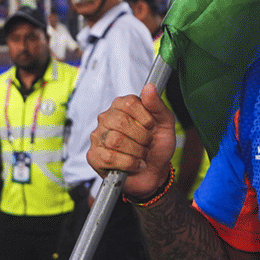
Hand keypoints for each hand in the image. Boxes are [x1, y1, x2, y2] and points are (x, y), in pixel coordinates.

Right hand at [87, 84, 177, 199]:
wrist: (154, 172)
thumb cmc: (157, 146)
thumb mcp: (165, 124)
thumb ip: (158, 105)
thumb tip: (149, 87)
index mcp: (122, 106)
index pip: (129, 102)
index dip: (145, 118)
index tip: (152, 127)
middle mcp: (106, 118)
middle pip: (120, 122)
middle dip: (142, 137)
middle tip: (147, 143)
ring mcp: (97, 137)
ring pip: (115, 140)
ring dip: (136, 152)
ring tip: (141, 155)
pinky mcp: (93, 156)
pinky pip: (109, 157)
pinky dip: (128, 164)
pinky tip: (134, 165)